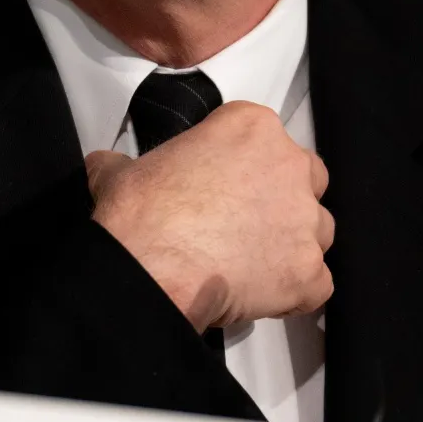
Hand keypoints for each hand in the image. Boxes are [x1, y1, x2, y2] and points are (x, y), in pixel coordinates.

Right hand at [84, 101, 332, 331]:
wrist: (150, 268)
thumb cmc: (141, 212)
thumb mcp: (121, 170)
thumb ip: (125, 162)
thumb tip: (107, 166)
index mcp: (251, 127)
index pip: (262, 137)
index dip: (244, 163)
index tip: (222, 182)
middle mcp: (290, 166)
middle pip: (304, 178)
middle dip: (280, 198)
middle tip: (242, 220)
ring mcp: (306, 221)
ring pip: (315, 230)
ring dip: (289, 243)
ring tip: (248, 262)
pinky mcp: (309, 272)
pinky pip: (315, 282)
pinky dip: (294, 291)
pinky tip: (259, 294)